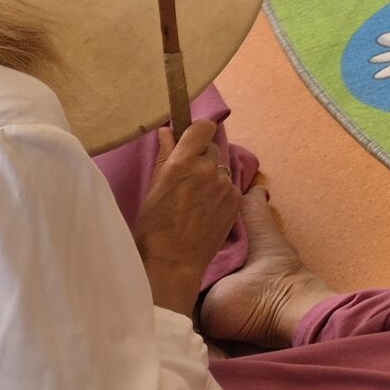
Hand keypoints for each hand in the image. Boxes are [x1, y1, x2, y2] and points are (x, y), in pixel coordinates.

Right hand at [134, 119, 239, 314]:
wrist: (173, 262)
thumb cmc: (154, 227)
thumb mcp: (154, 188)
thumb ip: (164, 156)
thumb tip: (167, 131)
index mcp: (183, 162)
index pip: (203, 127)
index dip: (198, 132)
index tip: (190, 140)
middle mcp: (208, 169)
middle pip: (211, 149)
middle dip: (201, 159)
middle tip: (186, 179)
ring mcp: (225, 185)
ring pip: (221, 169)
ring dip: (211, 176)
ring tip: (195, 199)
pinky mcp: (235, 201)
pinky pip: (229, 187)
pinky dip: (220, 193)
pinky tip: (205, 210)